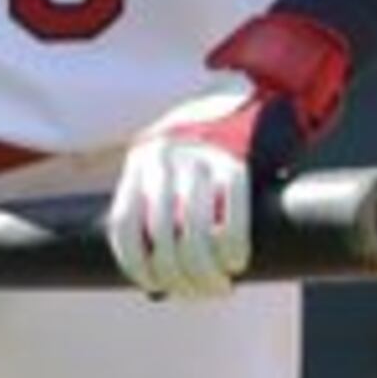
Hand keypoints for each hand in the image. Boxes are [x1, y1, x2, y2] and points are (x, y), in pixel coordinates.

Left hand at [105, 12, 351, 300]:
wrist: (252, 85)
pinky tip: (237, 261)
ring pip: (194, 231)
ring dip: (206, 270)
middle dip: (181, 276)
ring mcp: (201, 156)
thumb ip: (168, 206)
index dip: (137, 264)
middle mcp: (165, 157)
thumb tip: (163, 280)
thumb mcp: (176, 163)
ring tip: (219, 285)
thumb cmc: (214, 142)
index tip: (158, 285)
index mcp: (142, 160)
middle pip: (162, 236)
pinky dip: (232, 245)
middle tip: (201, 292)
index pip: (124, 225)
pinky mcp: (238, 156)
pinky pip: (232, 212)